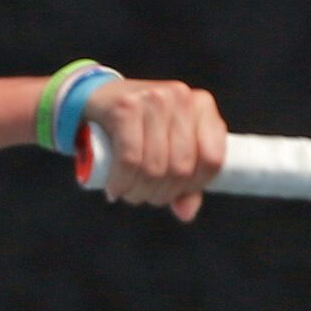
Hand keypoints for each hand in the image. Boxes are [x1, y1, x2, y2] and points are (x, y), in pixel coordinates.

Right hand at [84, 78, 226, 219]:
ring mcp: (154, 98)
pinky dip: (121, 181)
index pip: (212, 159)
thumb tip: (186, 213)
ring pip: (154, 167)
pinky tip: (115, 187)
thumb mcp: (168, 148)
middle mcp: (181, 97)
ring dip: (138, 191)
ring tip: (129, 192)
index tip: (174, 191)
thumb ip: (184, 182)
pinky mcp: (125, 107)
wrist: (98, 98)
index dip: (193, 185)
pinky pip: (129, 160)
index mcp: (201, 105)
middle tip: (145, 195)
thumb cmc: (138, 127)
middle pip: (181, 168)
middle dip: (160, 193)